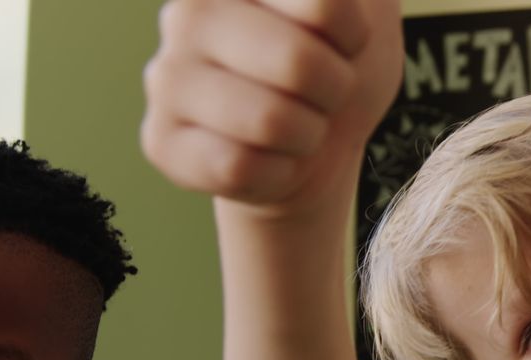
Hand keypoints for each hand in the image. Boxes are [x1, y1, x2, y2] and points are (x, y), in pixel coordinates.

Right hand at [141, 0, 402, 212]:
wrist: (320, 143)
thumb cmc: (341, 68)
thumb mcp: (369, 10)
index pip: (324, 6)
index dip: (353, 38)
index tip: (340, 43)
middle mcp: (187, 12)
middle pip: (297, 62)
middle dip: (333, 91)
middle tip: (322, 93)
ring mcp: (167, 76)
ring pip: (269, 120)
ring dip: (307, 135)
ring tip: (296, 123)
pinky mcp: (161, 140)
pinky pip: (238, 166)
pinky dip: (278, 172)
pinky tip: (268, 156)